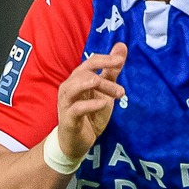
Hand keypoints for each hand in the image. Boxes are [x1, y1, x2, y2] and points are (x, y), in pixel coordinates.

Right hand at [56, 43, 126, 161]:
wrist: (77, 142)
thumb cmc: (89, 114)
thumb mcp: (105, 91)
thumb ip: (111, 71)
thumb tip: (121, 47)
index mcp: (78, 79)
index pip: (90, 62)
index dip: (105, 59)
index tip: (121, 60)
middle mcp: (69, 87)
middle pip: (84, 73)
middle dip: (103, 76)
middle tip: (121, 90)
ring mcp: (67, 102)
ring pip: (75, 87)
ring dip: (93, 85)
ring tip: (106, 85)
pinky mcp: (68, 118)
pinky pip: (76, 108)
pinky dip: (89, 105)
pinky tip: (102, 104)